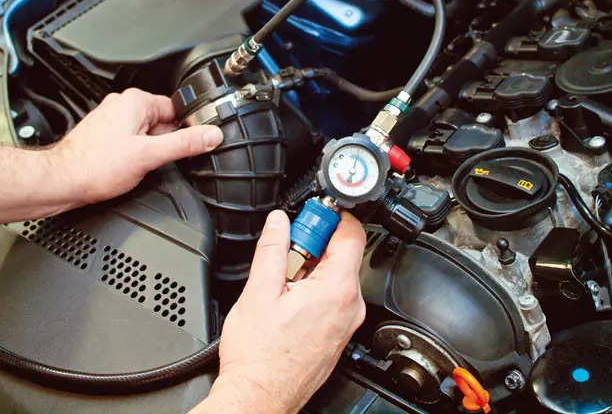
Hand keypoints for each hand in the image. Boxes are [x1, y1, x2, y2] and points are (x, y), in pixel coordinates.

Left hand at [50, 88, 222, 204]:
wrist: (62, 182)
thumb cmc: (96, 167)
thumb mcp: (150, 156)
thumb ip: (184, 144)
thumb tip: (211, 135)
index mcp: (135, 102)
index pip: (176, 109)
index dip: (184, 130)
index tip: (183, 147)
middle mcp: (122, 105)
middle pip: (162, 123)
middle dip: (163, 144)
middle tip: (152, 160)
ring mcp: (112, 119)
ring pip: (147, 134)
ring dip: (148, 151)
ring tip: (134, 165)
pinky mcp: (105, 134)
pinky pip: (132, 141)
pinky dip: (134, 154)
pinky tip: (124, 167)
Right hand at [191, 210, 365, 413]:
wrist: (259, 396)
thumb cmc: (259, 355)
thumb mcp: (259, 291)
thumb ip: (273, 249)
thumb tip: (279, 221)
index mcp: (337, 290)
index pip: (352, 233)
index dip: (330, 216)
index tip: (308, 215)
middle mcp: (350, 307)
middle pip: (342, 254)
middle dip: (313, 245)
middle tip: (285, 251)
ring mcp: (346, 323)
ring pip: (335, 276)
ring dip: (310, 269)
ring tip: (281, 283)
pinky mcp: (337, 334)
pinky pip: (332, 298)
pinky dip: (313, 290)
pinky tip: (288, 301)